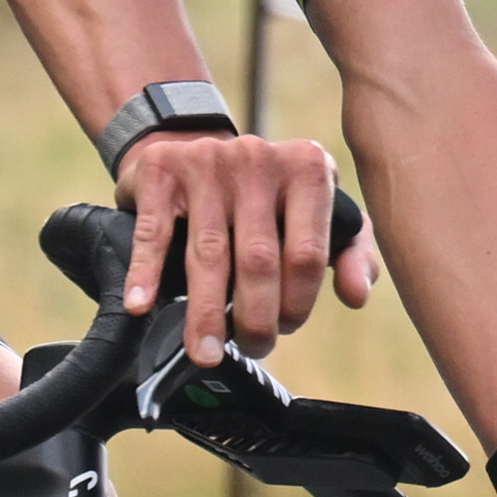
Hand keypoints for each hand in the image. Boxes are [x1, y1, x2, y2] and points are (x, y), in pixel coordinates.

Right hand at [112, 130, 378, 364]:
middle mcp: (259, 159)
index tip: (285, 327)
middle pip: (258, 259)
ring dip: (205, 313)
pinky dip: (147, 274)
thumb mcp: (316, 209)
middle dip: (255, 318)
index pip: (306, 252)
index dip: (297, 303)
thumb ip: (348, 252)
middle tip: (252, 347)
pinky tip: (141, 305)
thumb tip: (356, 294)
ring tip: (205, 352)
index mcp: (307, 168)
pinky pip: (155, 233)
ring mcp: (208, 162)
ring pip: (209, 254)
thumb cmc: (263, 193)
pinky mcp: (162, 169)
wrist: (193, 144)